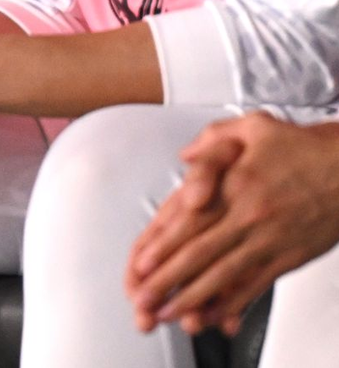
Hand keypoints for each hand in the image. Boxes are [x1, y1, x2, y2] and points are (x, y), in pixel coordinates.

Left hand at [126, 113, 338, 335]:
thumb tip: (187, 155)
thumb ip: (213, 140)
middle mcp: (249, 217)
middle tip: (144, 300)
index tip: (141, 265)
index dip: (163, 246)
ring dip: (194, 299)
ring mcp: (269, 242)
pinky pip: (256, 286)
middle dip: (168, 281)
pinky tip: (216, 317)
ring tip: (170, 315)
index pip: (189, 221)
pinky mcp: (288, 259)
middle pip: (200, 254)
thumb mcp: (252, 127)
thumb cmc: (302, 148)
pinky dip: (234, 304)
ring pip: (225, 276)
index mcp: (235, 185)